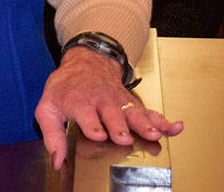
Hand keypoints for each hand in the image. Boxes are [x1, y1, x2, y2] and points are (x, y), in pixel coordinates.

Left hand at [35, 47, 182, 169]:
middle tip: (125, 138)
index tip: (98, 135)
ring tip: (154, 135)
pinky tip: (176, 127)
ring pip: (133, 113)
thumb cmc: (65, 88)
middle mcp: (101, 100)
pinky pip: (150, 112)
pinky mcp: (132, 104)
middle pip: (112, 114)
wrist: (85, 62)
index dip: (92, 124)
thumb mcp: (48, 107)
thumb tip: (58, 160)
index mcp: (78, 101)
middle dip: (119, 126)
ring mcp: (119, 101)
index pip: (85, 113)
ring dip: (144, 124)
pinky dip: (164, 120)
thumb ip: (51, 134)